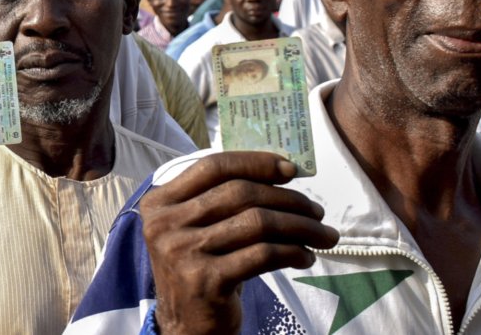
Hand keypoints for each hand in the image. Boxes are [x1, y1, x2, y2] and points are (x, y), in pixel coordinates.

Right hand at [142, 152, 339, 334]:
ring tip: (322, 235)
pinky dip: (292, 252)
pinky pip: (262, 255)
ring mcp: (183, 252)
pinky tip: (305, 257)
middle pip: (240, 193)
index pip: (212, 167)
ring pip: (256, 223)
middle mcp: (164, 224)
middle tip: (317, 211)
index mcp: (159, 202)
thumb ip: (220, 198)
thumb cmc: (200, 267)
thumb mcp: (196, 227)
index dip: (254, 162)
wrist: (187, 324)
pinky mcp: (206, 280)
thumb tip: (281, 171)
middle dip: (288, 199)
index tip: (290, 169)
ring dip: (300, 227)